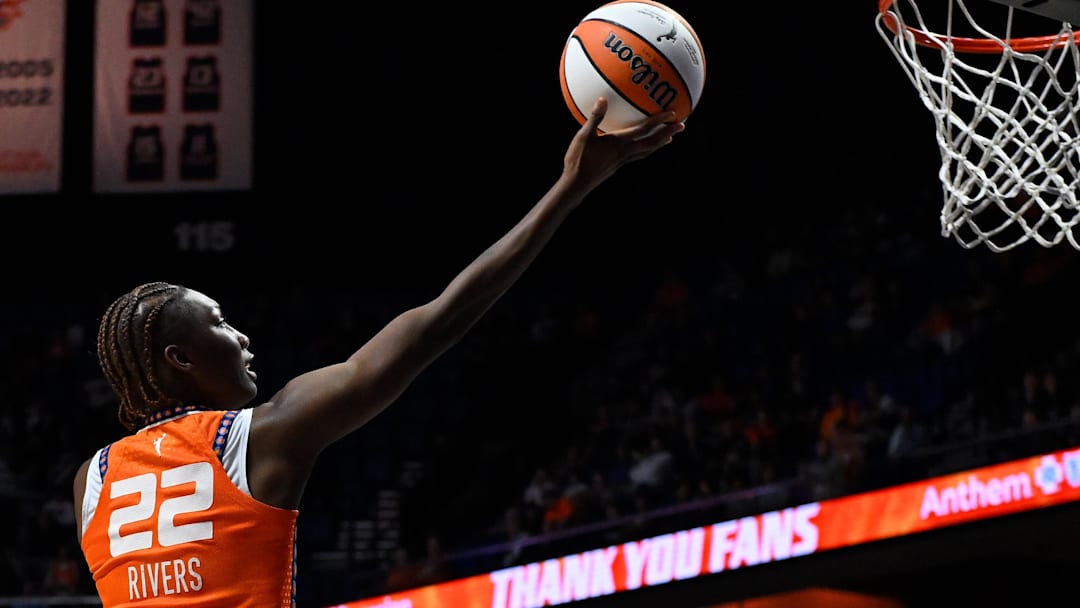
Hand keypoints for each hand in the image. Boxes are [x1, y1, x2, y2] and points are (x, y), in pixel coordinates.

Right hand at [562, 97, 684, 192]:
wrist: (576, 183)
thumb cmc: (578, 159)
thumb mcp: (583, 136)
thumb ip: (595, 117)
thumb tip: (603, 99)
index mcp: (619, 142)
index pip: (644, 130)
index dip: (659, 121)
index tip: (673, 114)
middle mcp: (625, 152)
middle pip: (652, 142)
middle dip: (668, 133)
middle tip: (682, 125)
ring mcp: (623, 160)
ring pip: (647, 151)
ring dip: (660, 143)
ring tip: (670, 138)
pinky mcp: (618, 165)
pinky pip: (638, 155)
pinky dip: (647, 150)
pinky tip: (645, 148)